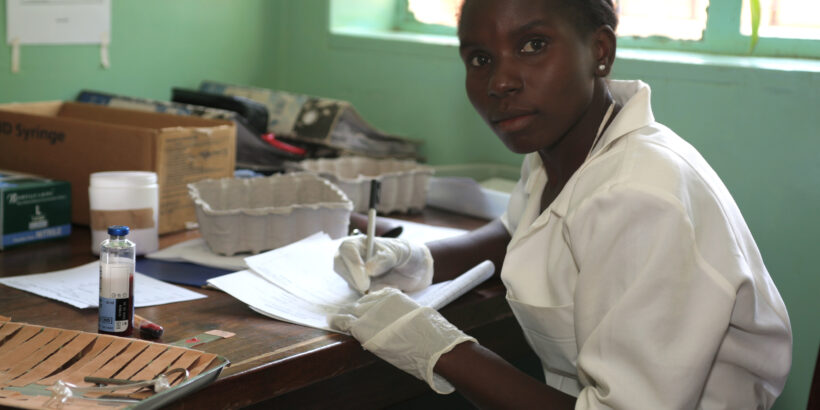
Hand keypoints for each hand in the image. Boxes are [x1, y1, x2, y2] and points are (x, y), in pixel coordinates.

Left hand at [329, 288, 475, 393]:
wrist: (431, 345)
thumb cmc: (430, 336)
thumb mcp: (416, 315)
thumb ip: (402, 314)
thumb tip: (398, 323)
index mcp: (393, 295)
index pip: (374, 296)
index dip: (368, 305)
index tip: (366, 311)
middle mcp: (379, 300)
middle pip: (360, 303)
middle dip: (356, 311)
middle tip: (349, 317)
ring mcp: (369, 313)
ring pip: (350, 310)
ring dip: (345, 316)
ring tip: (335, 319)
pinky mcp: (362, 327)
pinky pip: (343, 321)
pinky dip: (335, 321)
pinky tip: (329, 321)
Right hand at [334, 236, 432, 293]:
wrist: (416, 269)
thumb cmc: (405, 254)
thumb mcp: (399, 252)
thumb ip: (385, 259)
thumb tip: (368, 270)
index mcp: (360, 243)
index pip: (347, 249)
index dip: (352, 261)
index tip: (364, 273)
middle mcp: (354, 258)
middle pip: (340, 266)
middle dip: (353, 277)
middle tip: (367, 286)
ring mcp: (356, 274)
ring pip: (351, 283)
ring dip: (367, 287)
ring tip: (390, 283)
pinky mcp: (362, 288)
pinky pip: (362, 294)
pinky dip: (374, 294)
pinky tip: (389, 288)